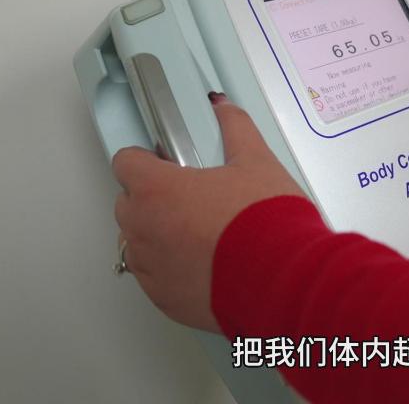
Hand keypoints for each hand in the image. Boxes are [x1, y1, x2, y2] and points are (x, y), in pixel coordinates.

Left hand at [111, 93, 304, 331]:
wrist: (282, 280)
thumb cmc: (266, 226)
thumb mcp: (257, 162)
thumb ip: (236, 129)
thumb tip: (225, 110)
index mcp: (158, 189)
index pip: (126, 162)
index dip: (146, 159)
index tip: (164, 162)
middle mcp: (145, 230)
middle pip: (128, 204)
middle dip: (151, 198)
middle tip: (190, 197)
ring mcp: (151, 268)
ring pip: (137, 244)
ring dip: (157, 234)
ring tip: (199, 232)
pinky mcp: (165, 299)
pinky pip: (153, 278)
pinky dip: (170, 268)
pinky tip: (202, 261)